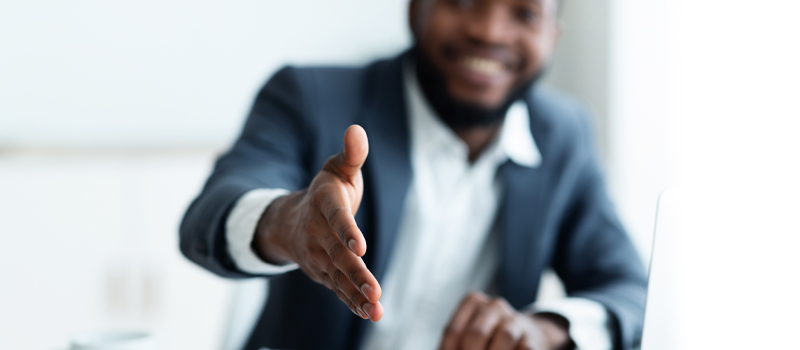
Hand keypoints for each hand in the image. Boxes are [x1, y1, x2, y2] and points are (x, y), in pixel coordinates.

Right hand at [252, 125, 382, 320]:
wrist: (291, 220)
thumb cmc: (326, 191)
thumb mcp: (337, 169)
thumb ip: (352, 154)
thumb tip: (357, 129)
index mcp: (325, 203)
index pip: (336, 217)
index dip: (347, 231)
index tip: (360, 246)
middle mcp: (318, 233)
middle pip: (337, 255)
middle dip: (356, 273)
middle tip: (374, 289)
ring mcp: (319, 256)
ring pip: (338, 277)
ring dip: (357, 293)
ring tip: (376, 308)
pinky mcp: (324, 273)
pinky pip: (339, 289)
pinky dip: (353, 302)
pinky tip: (370, 313)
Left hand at [439, 292, 572, 349]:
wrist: (527, 334)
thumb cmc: (488, 336)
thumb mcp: (469, 333)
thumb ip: (456, 343)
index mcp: (473, 301)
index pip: (452, 331)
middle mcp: (494, 306)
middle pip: (476, 333)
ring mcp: (515, 320)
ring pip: (504, 337)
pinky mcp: (532, 337)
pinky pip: (524, 348)